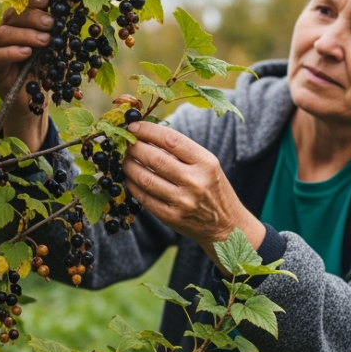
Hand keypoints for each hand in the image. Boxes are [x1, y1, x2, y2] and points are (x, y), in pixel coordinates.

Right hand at [0, 0, 53, 150]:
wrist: (32, 101)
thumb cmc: (44, 73)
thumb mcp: (55, 52)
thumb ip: (59, 37)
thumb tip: (73, 20)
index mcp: (20, 24)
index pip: (23, 5)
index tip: (48, 0)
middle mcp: (5, 31)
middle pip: (13, 15)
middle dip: (33, 16)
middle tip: (51, 24)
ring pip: (3, 33)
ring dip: (26, 34)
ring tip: (45, 41)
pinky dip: (12, 52)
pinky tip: (26, 53)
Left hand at [122, 121, 265, 272]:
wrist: (226, 225)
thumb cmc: (213, 189)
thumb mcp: (207, 165)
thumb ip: (181, 152)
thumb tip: (147, 135)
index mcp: (206, 162)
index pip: (172, 140)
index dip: (148, 130)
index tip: (133, 125)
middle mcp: (195, 181)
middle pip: (155, 158)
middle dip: (134, 147)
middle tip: (124, 142)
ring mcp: (183, 201)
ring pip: (145, 178)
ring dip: (129, 166)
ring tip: (124, 159)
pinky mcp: (172, 218)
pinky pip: (144, 198)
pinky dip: (132, 186)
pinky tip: (130, 178)